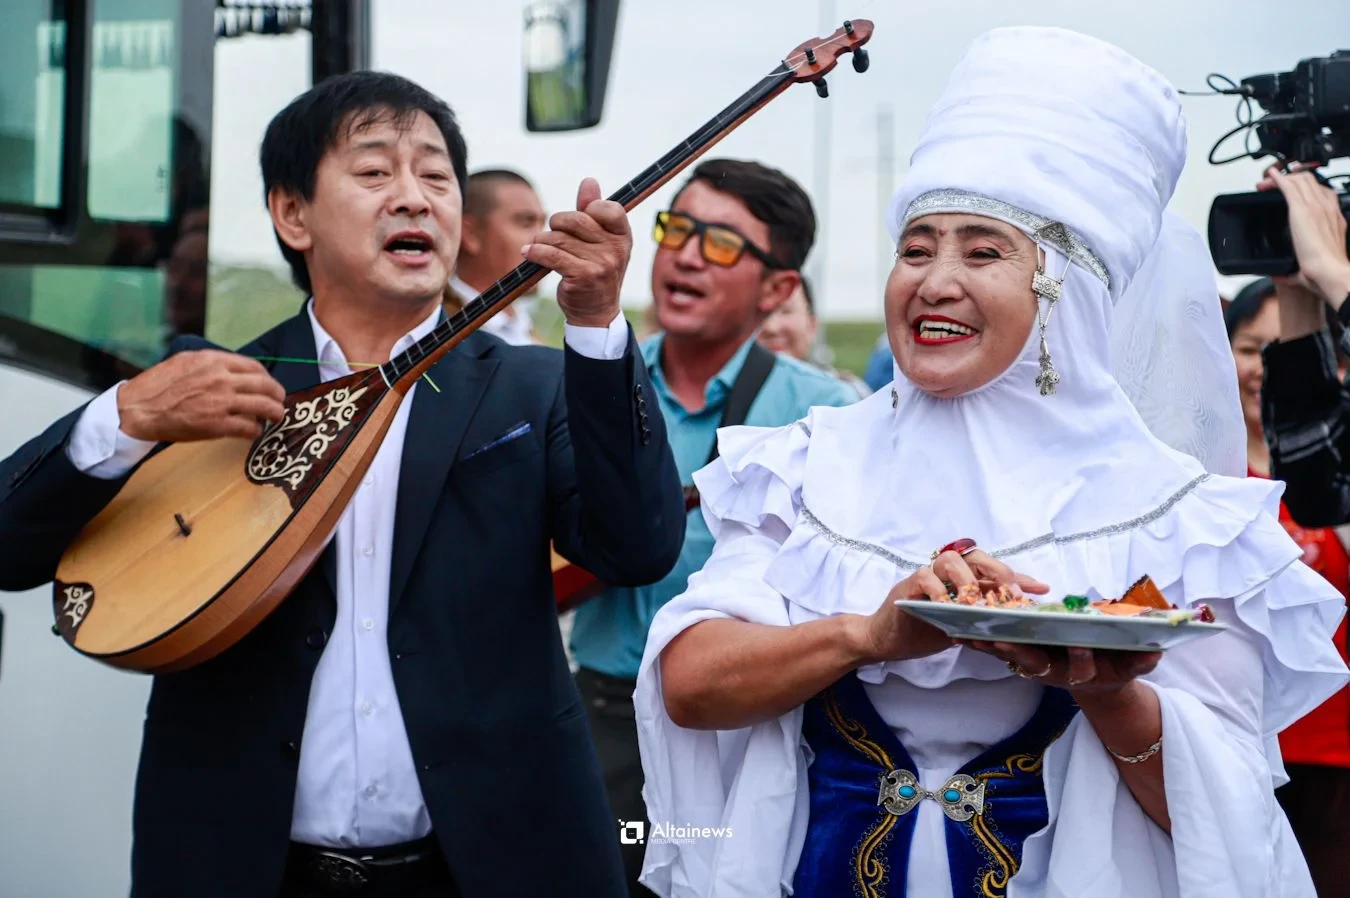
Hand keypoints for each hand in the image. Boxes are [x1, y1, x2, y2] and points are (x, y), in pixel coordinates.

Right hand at [116, 349, 286, 441]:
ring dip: (274, 412)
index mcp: (213, 361)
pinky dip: (255, 430)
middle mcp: (221, 379)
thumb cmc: (158, 386)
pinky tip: (254, 431)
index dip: (267, 377)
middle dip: (277, 394)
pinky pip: (248, 427)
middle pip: (265, 385)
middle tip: (280, 401)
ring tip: (276, 416)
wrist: (138, 409)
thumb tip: (233, 369)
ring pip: (263, 406)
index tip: (269, 384)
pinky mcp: (217, 425)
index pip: (254, 366)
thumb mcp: (186, 361)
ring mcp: (221, 402)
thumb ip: (211, 363)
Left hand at [522, 177, 631, 327]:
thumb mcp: (600, 241)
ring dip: (542, 240)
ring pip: (560, 238)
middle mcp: (616, 249)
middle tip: (552, 233)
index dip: (589, 208)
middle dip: (558, 223)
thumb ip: (593, 211)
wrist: (596, 313)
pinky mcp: (583, 276)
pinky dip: (534, 252)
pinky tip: (528, 253)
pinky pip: (551, 255)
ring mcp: (601, 263)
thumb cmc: (595, 271)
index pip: (608, 207)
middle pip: (577, 220)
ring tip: (536, 247)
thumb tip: (589, 181)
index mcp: (623, 236)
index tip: (580, 220)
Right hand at [859, 548, 1048, 664]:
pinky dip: (939, 590)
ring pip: (951, 560)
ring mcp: (928, 576)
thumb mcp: (962, 628)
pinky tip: (948, 606)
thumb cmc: (925, 631)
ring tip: (977, 602)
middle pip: (977, 557)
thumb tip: (1017, 623)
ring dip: (968, 580)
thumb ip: (983, 620)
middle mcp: (948, 573)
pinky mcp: (908, 585)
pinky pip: (925, 577)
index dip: (1019, 578)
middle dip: (998, 573)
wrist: (887, 640)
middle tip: (1012, 596)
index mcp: (964, 581)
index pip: (995, 573)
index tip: (1042, 589)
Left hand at [959, 639, 1160, 697]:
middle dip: (1018, 650)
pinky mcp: (1018, 656)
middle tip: (1002, 638)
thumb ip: (1143, 660)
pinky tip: (957, 630)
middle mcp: (1052, 670)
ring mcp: (1033, 664)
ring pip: (1008, 654)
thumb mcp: (1131, 667)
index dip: (1077, 657)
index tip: (1078, 643)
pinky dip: (978, 641)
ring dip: (988, 644)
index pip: (1078, 667)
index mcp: (1079, 672)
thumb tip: (1156, 650)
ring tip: (967, 631)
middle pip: (1033, 661)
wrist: (1097, 683)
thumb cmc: (1114, 668)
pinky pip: (994, 649)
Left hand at [1258, 163, 1349, 307]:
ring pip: (1300, 181)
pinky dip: (1278, 179)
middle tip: (1272, 185)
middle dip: (1291, 178)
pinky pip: (1289, 187)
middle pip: (1310, 182)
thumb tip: (1279, 276)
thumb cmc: (1326, 271)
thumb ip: (1294, 269)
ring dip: (1281, 178)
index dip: (1306, 188)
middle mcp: (1327, 209)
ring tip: (1267, 181)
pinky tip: (1269, 177)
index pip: (1322, 193)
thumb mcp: (1311, 265)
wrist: (1330, 273)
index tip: (1292, 191)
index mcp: (1333, 219)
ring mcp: (1315, 207)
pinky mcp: (1302, 211)